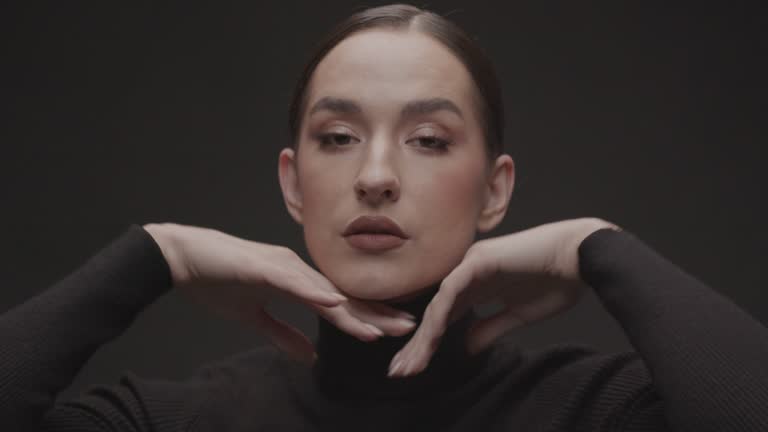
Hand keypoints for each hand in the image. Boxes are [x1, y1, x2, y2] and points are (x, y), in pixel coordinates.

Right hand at [143, 222, 416, 365]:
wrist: (182, 258)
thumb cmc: (216, 282)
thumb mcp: (253, 318)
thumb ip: (281, 334)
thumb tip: (308, 356)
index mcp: (297, 280)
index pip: (339, 304)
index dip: (367, 317)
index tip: (394, 330)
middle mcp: (297, 270)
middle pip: (342, 297)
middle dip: (376, 314)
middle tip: (409, 328)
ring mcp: (282, 266)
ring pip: (324, 291)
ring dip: (353, 311)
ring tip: (381, 328)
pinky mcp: (263, 266)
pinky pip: (292, 282)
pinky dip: (313, 293)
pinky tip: (334, 303)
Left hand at [387, 217, 621, 377]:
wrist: (582, 256)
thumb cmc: (557, 281)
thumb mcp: (518, 315)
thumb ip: (490, 328)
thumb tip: (466, 347)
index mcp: (478, 285)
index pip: (446, 317)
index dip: (430, 343)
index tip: (415, 368)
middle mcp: (468, 273)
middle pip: (435, 313)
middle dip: (418, 344)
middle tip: (399, 371)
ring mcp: (471, 264)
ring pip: (438, 304)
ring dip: (423, 336)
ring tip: (410, 362)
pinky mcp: (479, 259)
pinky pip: (452, 290)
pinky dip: (440, 315)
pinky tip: (430, 338)